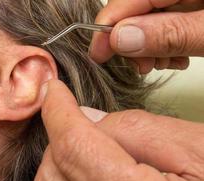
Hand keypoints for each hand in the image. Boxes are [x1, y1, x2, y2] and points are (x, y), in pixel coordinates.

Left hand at [33, 80, 203, 180]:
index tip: (54, 91)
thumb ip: (133, 129)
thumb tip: (86, 117)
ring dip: (62, 162)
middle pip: (53, 175)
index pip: (73, 147)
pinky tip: (90, 171)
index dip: (58, 111)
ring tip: (91, 147)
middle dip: (61, 138)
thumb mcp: (195, 148)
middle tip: (78, 120)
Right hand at [89, 0, 203, 73]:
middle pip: (135, 9)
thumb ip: (169, 33)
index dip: (107, 26)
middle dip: (131, 40)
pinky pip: (164, 20)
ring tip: (165, 63)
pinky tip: (175, 55)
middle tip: (142, 65)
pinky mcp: (190, 5)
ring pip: (147, 17)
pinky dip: (163, 42)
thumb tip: (121, 39)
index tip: (98, 54)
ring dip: (147, 45)